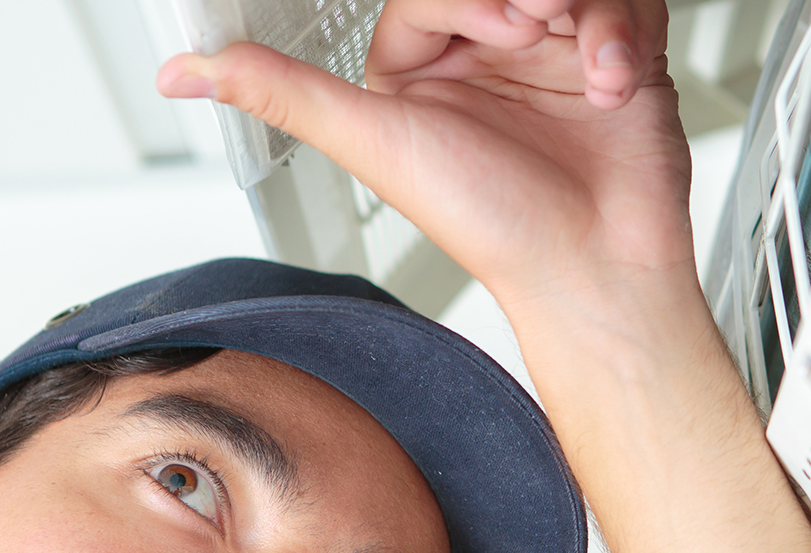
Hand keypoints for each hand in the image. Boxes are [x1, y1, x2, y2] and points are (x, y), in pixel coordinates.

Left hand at [157, 0, 694, 320]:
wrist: (596, 268)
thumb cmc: (497, 226)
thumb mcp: (378, 145)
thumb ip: (284, 94)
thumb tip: (185, 73)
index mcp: (423, 71)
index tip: (499, 28)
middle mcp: (489, 58)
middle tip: (535, 21)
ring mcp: (556, 55)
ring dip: (583, 9)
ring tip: (582, 58)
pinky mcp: (619, 60)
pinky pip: (625, 6)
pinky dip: (622, 33)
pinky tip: (612, 80)